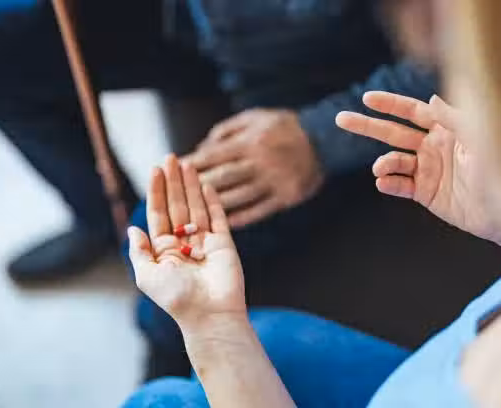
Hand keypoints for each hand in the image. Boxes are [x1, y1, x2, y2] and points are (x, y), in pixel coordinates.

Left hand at [128, 155, 244, 328]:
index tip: (155, 170)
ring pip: (196, 207)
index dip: (156, 192)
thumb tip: (132, 228)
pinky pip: (218, 218)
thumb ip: (139, 251)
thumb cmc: (176, 298)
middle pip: (177, 205)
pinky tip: (206, 185)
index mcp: (164, 250)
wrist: (209, 313)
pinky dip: (213, 202)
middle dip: (174, 182)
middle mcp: (184, 243)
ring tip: (188, 163)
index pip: (158, 214)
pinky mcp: (224, 243)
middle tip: (171, 158)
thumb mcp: (146, 276)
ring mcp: (204, 242)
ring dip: (191, 186)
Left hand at [183, 109, 323, 227]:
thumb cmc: (284, 126)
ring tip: (195, 213)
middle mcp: (260, 162)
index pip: (214, 156)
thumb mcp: (255, 117)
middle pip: (222, 178)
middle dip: (197, 187)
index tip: (176, 171)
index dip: (193, 164)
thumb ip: (227, 130)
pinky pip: (258, 211)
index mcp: (250, 142)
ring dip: (214, 206)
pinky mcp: (285, 197)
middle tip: (178, 196)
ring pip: (238, 197)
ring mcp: (273, 182)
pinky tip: (225, 223)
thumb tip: (203, 147)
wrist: (324, 139)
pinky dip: (241, 218)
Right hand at [336, 92, 496, 241]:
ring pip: (394, 161)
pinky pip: (401, 186)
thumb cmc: (500, 168)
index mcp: (446, 129)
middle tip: (341, 119)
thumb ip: (453, 117)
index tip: (367, 98)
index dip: (390, 104)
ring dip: (383, 162)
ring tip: (379, 168)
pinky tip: (383, 182)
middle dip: (367, 126)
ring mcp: (428, 170)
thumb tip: (431, 98)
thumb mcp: (478, 135)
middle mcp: (433, 147)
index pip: (413, 111)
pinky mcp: (426, 193)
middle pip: (393, 133)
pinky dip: (388, 183)